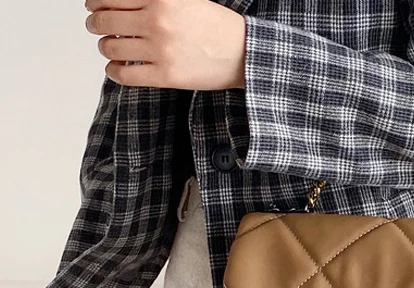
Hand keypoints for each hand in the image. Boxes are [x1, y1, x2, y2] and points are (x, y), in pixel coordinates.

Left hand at [85, 0, 245, 89]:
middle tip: (96, 25)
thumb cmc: (217, 27)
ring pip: (111, 48)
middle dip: (95, 23)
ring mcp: (161, 51)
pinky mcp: (166, 76)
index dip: (95, 1)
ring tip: (110, 47)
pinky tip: (115, 68)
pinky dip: (114, 71)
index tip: (94, 5)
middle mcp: (157, 22)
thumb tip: (121, 3)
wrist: (243, 54)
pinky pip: (125, 75)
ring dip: (105, 47)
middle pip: (105, 21)